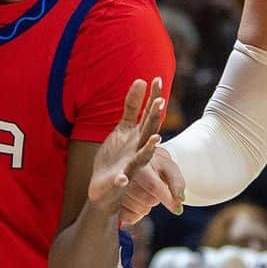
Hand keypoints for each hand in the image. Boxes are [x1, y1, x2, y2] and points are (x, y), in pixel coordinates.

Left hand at [87, 78, 167, 217]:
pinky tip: (121, 179)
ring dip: (148, 148)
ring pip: (142, 157)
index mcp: (138, 136)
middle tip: (160, 102)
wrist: (106, 188)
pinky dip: (122, 179)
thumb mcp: (123, 128)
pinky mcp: (119, 181)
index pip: (149, 114)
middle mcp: (138, 150)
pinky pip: (122, 180)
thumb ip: (132, 107)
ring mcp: (130, 166)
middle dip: (154, 117)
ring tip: (156, 138)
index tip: (157, 79)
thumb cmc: (117, 156)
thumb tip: (141, 80)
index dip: (154, 98)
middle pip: (149, 131)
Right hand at [118, 148, 185, 224]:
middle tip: (154, 190)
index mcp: (140, 165)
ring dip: (146, 206)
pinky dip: (136, 214)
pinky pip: (128, 217)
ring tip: (143, 193)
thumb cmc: (154, 164)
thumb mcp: (168, 167)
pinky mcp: (112, 201)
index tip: (177, 209)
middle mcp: (125, 177)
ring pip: (140, 210)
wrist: (131, 158)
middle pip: (148, 201)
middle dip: (156, 198)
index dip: (167, 199)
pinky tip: (136, 203)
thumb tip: (181, 201)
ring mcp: (116, 190)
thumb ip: (176, 183)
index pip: (154, 187)